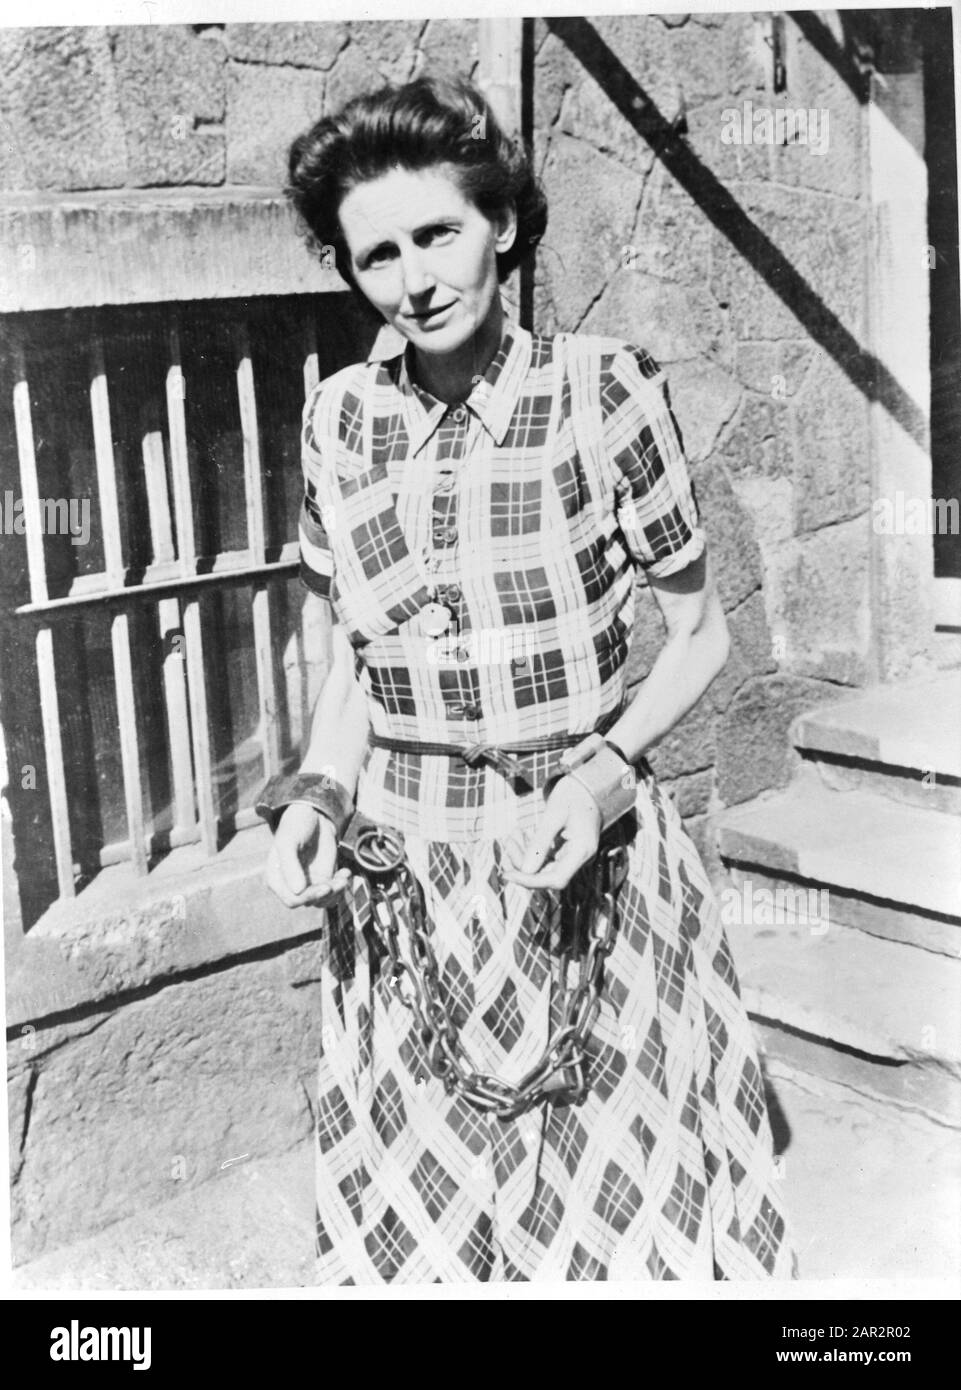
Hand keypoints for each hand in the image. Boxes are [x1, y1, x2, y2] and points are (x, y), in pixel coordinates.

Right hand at [264, 803, 350, 908]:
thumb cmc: (296, 825)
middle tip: (340, 882)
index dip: (308, 897)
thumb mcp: (288, 841)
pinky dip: (341, 885)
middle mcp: (290, 885)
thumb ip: (290, 865)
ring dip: (336, 892)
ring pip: (322, 900)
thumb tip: (298, 890)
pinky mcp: (322, 879)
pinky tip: (346, 872)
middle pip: (308, 902)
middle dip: (325, 895)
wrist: (313, 816)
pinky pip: (333, 892)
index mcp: (276, 878)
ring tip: (344, 876)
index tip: (326, 887)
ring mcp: (307, 883)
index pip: (291, 899)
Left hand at [501, 776, 601, 890]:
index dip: (531, 881)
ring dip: (524, 855)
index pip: (556, 879)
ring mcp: (572, 855)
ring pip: (543, 867)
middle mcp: (579, 858)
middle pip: (547, 875)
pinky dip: (531, 849)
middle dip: (523, 864)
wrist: (585, 787)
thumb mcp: (554, 814)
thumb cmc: (572, 796)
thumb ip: (540, 842)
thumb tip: (525, 869)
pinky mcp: (565, 851)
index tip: (509, 874)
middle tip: (508, 841)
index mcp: (582, 850)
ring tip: (513, 834)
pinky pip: (545, 858)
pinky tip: (522, 834)